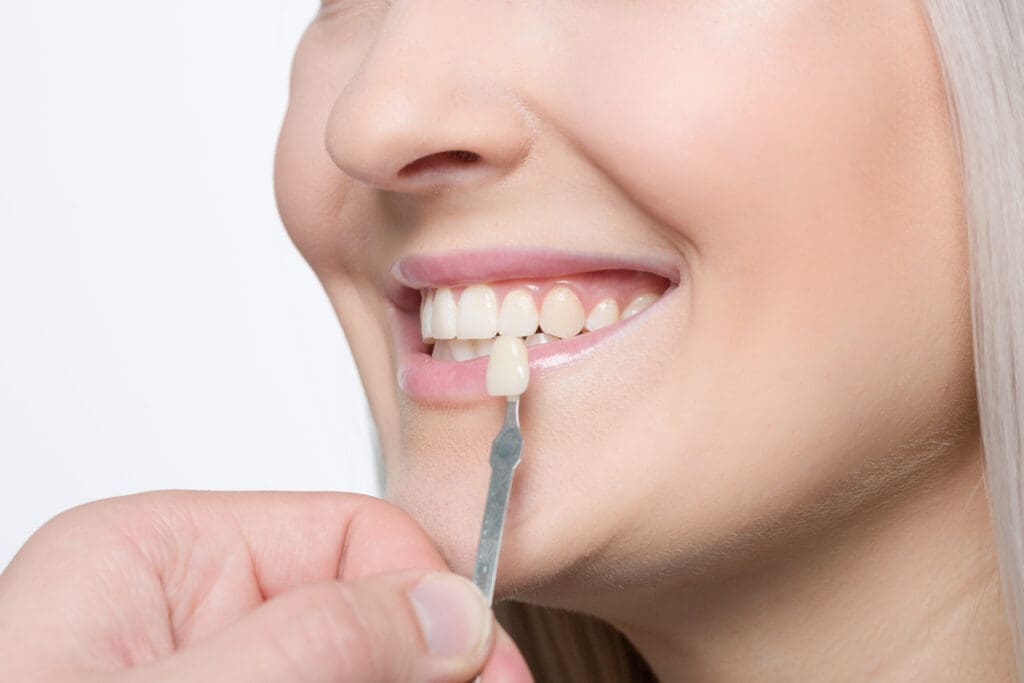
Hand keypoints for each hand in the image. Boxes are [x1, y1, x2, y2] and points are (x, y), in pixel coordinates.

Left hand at [0, 491, 531, 681]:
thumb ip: (314, 645)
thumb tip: (451, 612)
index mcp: (160, 557)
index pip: (350, 534)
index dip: (437, 600)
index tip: (491, 675)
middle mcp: (186, 616)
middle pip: (361, 619)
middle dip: (424, 669)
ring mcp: (203, 678)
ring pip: (352, 671)